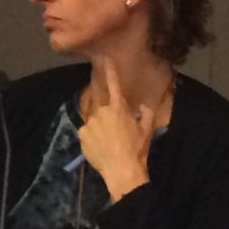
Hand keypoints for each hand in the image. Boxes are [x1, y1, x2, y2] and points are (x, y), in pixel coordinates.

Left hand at [78, 56, 154, 201]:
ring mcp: (90, 122)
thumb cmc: (137, 149)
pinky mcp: (81, 134)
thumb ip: (146, 114)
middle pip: (104, 109)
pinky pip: (87, 133)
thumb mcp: (147, 131)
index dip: (110, 71)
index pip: (114, 85)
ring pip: (95, 122)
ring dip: (100, 129)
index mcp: (119, 108)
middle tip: (117, 135)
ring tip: (109, 144)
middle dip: (109, 119)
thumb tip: (142, 106)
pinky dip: (92, 138)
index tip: (105, 58)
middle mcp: (102, 111)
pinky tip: (100, 148)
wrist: (122, 170)